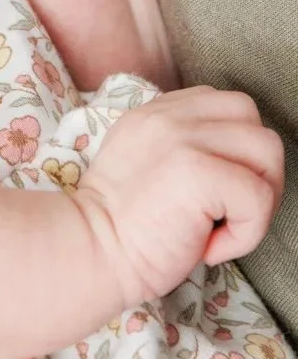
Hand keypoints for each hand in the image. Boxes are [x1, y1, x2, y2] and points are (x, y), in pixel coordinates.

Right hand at [76, 86, 283, 305]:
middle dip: (258, 170)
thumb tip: (234, 162)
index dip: (235, 151)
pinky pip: (259, 196)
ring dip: (259, 199)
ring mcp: (183, 138)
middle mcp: (169, 114)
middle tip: (230, 212)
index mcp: (157, 111)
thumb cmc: (120, 226)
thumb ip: (179, 145)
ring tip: (224, 227)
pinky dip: (248, 232)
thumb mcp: (142, 162)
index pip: (227, 106)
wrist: (91, 251)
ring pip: (267, 151)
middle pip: (254, 120)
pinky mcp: (198, 172)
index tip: (215, 193)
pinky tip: (211, 247)